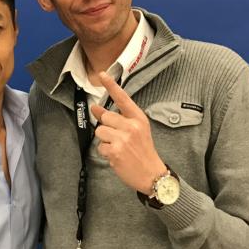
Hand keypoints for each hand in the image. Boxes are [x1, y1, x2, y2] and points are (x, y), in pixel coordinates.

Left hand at [91, 72, 166, 193]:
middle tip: (118, 138)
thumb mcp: (135, 130)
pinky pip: (100, 146)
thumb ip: (117, 118)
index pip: (122, 98)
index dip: (111, 85)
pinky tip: (117, 157)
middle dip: (107, 128)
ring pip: (100, 131)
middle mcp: (131, 126)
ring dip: (105, 141)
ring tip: (118, 148)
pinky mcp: (116, 151)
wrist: (152, 174)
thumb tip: (96, 108)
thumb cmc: (143, 151)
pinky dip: (105, 152)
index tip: (102, 74)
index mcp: (138, 118)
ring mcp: (123, 138)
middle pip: (105, 118)